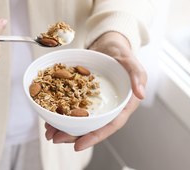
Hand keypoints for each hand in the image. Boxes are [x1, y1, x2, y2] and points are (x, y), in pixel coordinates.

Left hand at [45, 31, 146, 150]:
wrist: (108, 45)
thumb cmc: (122, 53)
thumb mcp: (131, 61)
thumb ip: (137, 75)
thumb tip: (141, 94)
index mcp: (124, 104)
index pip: (111, 124)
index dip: (95, 136)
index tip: (78, 145)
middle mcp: (109, 107)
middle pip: (92, 126)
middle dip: (73, 135)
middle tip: (55, 139)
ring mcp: (96, 103)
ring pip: (81, 120)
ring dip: (64, 127)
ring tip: (49, 132)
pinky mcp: (84, 96)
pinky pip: (73, 107)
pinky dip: (61, 113)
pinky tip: (48, 116)